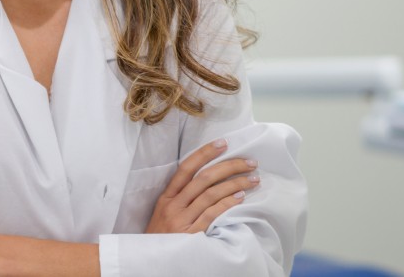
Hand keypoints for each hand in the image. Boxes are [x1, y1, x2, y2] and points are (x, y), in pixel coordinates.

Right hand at [145, 140, 259, 233]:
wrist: (152, 260)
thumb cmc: (161, 235)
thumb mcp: (164, 212)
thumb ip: (180, 196)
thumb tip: (207, 179)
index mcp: (167, 196)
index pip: (186, 168)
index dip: (205, 153)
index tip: (223, 143)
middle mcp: (174, 205)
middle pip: (204, 178)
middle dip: (229, 166)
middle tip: (249, 162)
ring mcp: (182, 219)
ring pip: (211, 194)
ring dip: (235, 184)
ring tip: (252, 179)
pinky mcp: (192, 234)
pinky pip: (213, 214)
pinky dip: (227, 203)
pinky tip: (240, 197)